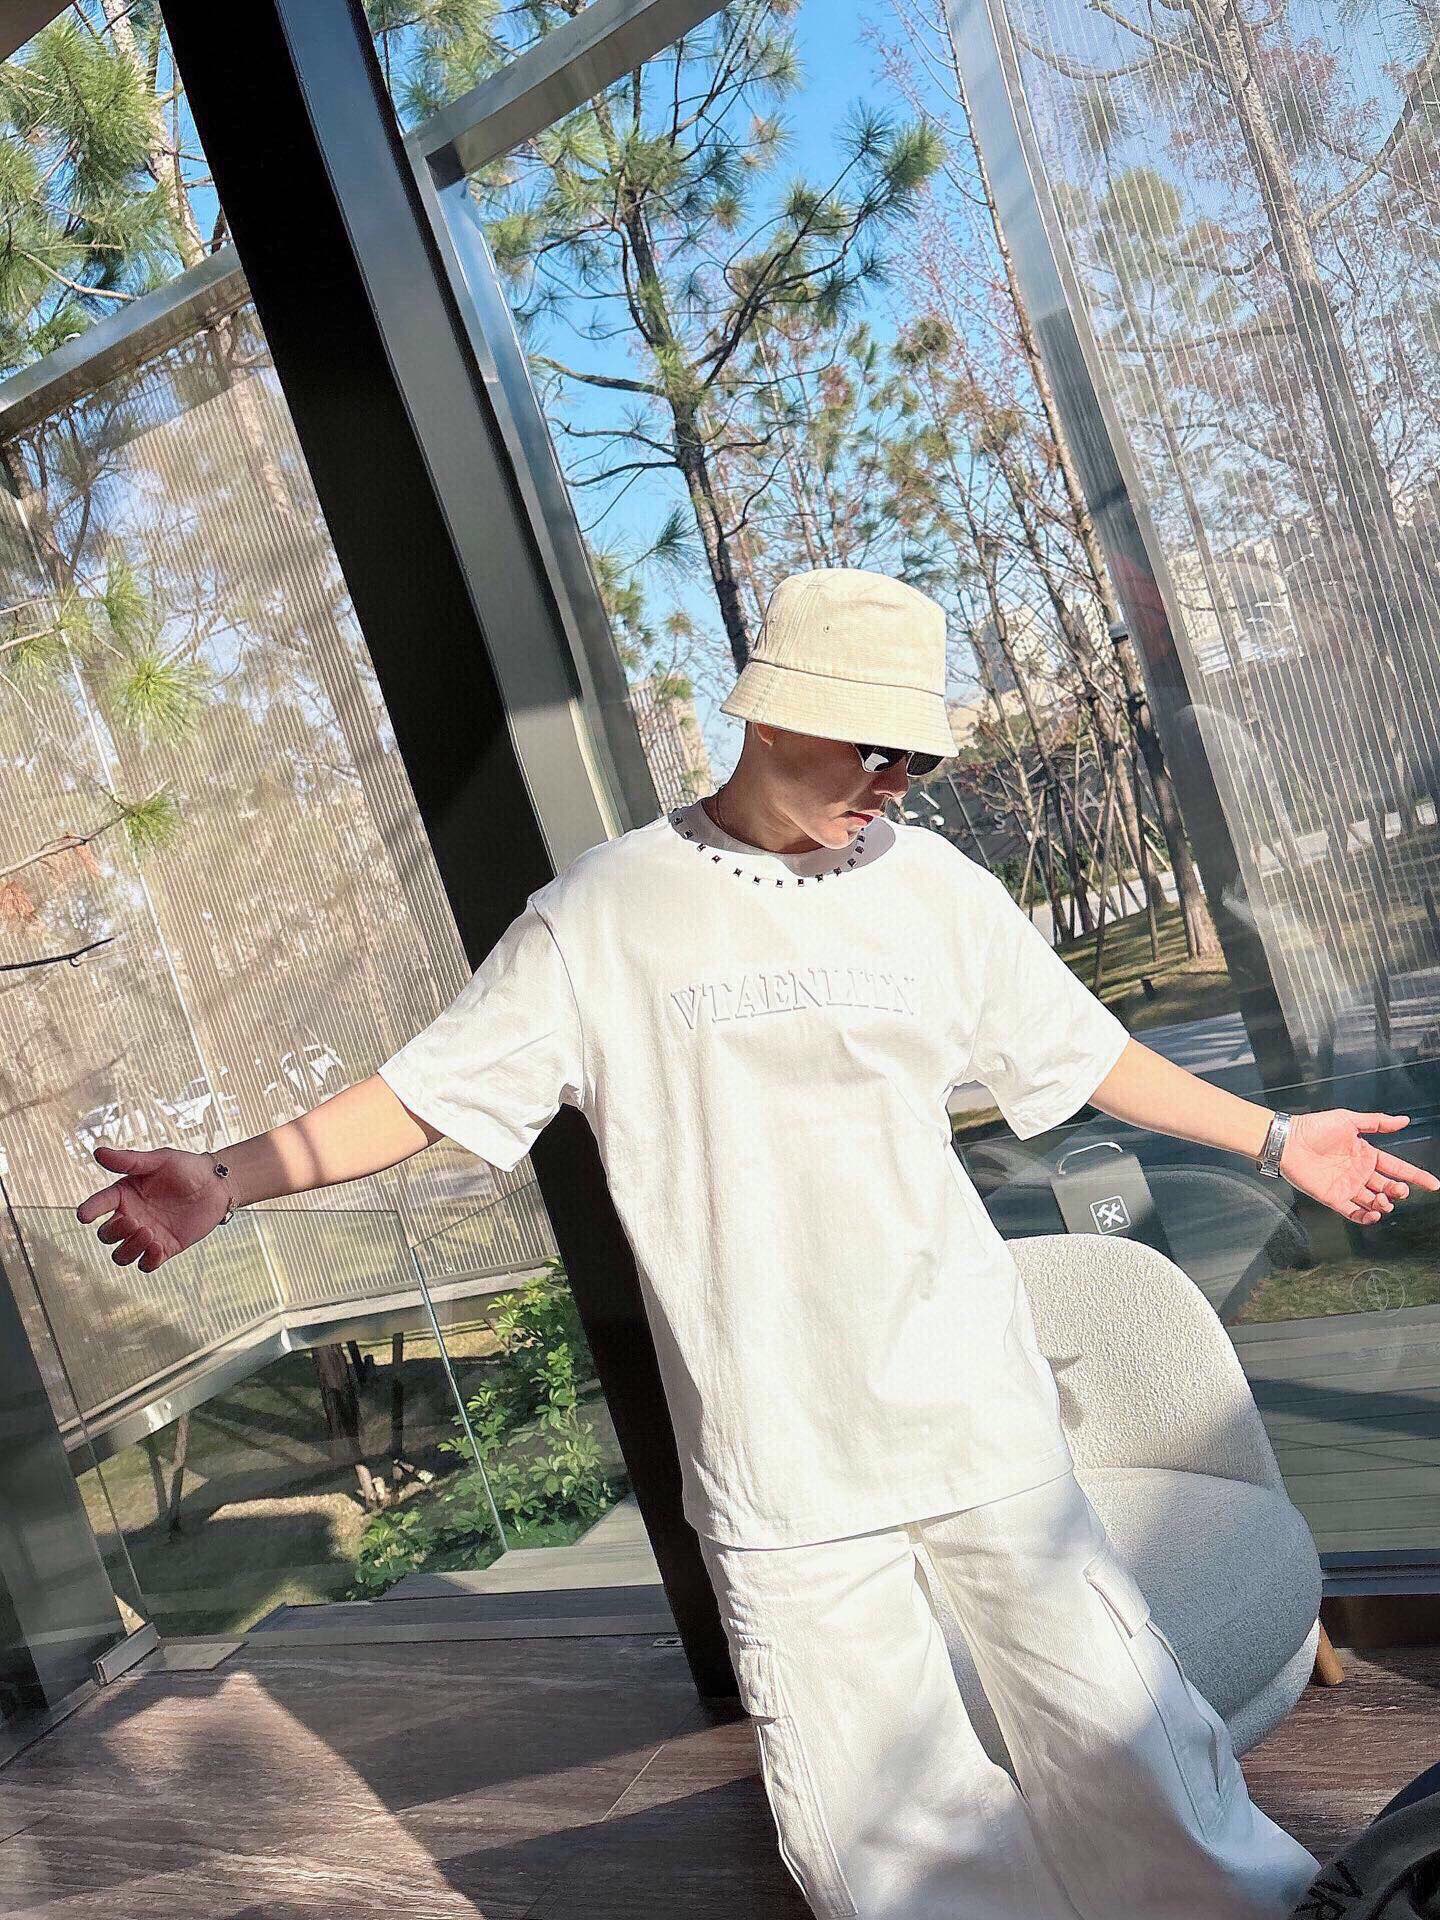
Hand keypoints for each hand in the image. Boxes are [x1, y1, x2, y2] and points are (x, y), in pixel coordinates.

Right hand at [76, 1144, 233, 1272]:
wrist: (217, 1185)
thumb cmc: (186, 1168)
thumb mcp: (160, 1160)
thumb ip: (130, 1160)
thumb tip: (98, 1152)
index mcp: (124, 1194)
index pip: (99, 1204)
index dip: (90, 1209)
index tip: (84, 1215)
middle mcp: (131, 1216)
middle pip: (107, 1235)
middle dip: (114, 1232)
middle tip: (134, 1221)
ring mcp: (146, 1235)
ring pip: (121, 1255)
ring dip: (129, 1249)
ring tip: (149, 1233)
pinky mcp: (163, 1248)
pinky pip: (146, 1265)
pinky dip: (147, 1260)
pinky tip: (158, 1247)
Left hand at [1279, 1110, 1439, 1222]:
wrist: (1288, 1141)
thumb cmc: (1315, 1127)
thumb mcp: (1348, 1120)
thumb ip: (1377, 1122)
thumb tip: (1405, 1120)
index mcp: (1366, 1155)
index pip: (1397, 1167)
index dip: (1416, 1176)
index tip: (1433, 1184)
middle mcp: (1360, 1173)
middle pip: (1387, 1188)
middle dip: (1398, 1191)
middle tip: (1399, 1190)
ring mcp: (1347, 1187)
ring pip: (1374, 1202)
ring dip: (1384, 1205)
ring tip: (1385, 1201)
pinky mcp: (1333, 1198)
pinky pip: (1353, 1212)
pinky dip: (1366, 1217)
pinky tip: (1374, 1215)